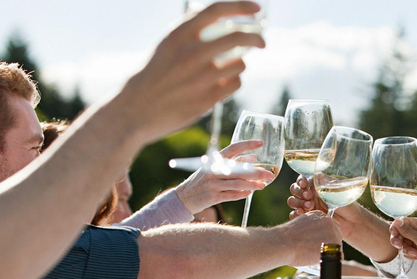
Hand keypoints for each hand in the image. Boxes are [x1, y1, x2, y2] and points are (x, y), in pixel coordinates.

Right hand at [117, 1, 265, 144]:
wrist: (135, 110)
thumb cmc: (153, 76)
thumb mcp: (166, 46)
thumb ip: (190, 35)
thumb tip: (222, 24)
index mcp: (178, 35)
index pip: (216, 10)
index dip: (241, 6)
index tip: (257, 8)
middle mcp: (191, 53)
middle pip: (238, 37)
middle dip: (257, 38)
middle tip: (262, 42)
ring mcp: (201, 77)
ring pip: (240, 64)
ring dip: (239, 65)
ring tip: (226, 69)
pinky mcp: (208, 98)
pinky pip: (235, 84)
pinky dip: (233, 82)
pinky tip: (221, 84)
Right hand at [175, 140, 274, 213]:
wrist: (184, 197)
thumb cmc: (204, 180)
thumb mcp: (214, 169)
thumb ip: (233, 163)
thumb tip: (254, 159)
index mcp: (214, 160)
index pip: (233, 148)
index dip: (247, 145)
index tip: (260, 143)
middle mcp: (213, 170)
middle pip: (240, 169)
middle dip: (256, 172)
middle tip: (269, 174)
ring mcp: (213, 184)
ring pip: (238, 183)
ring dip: (253, 185)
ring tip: (263, 185)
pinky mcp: (213, 197)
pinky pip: (232, 195)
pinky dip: (242, 193)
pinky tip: (250, 192)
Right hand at [277, 211, 342, 266]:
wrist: (284, 243)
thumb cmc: (287, 237)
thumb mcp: (300, 224)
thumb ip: (310, 227)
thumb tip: (313, 236)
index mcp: (320, 215)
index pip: (329, 226)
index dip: (325, 235)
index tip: (317, 241)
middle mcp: (329, 222)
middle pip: (336, 234)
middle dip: (329, 242)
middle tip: (318, 250)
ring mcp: (333, 233)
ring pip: (337, 245)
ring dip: (330, 251)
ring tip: (316, 255)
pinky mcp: (335, 245)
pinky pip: (339, 255)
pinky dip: (332, 260)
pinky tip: (322, 260)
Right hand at [287, 175, 359, 237]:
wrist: (352, 222)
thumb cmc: (347, 203)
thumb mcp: (337, 191)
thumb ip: (325, 185)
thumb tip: (314, 177)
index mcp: (316, 185)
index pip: (302, 180)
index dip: (300, 181)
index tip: (305, 185)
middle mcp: (310, 194)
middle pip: (294, 189)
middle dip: (299, 192)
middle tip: (310, 198)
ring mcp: (307, 206)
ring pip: (293, 201)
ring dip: (298, 203)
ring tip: (310, 207)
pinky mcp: (307, 217)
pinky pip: (294, 215)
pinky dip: (295, 214)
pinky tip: (302, 215)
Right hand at [390, 217, 416, 271]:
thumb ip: (406, 231)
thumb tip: (395, 221)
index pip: (400, 223)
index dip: (395, 229)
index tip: (394, 235)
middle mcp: (416, 231)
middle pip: (399, 234)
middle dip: (399, 242)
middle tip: (400, 246)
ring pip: (403, 245)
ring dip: (407, 250)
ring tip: (416, 253)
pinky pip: (407, 252)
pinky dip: (411, 256)